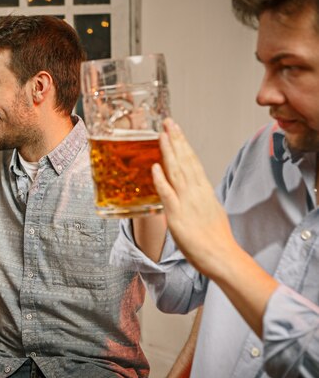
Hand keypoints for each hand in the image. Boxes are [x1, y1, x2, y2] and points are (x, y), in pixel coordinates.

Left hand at [151, 118, 239, 277]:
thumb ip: (200, 199)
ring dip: (168, 151)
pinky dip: (161, 180)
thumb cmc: (215, 239)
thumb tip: (195, 191)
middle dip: (176, 139)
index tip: (176, 131)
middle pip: (185, 160)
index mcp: (204, 190)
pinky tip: (155, 167)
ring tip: (162, 133)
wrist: (222, 257)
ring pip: (176, 171)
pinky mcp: (178, 215)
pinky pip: (167, 194)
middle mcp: (196, 192)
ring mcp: (187, 202)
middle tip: (168, 121)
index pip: (192, 162)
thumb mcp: (210, 211)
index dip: (183, 145)